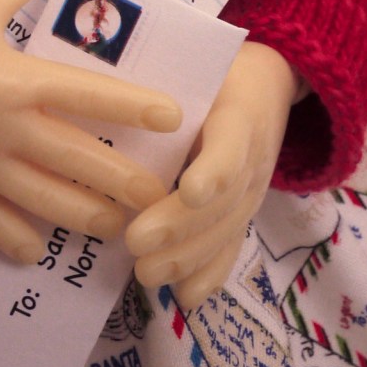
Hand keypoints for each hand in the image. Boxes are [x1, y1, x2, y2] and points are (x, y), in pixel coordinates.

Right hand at [0, 0, 181, 263]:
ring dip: (88, 218)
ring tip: (120, 227)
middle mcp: (10, 130)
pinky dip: (19, 241)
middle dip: (127, 182)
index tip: (173, 116)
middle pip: (81, 161)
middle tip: (164, 197)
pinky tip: (41, 250)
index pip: (89, 94)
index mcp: (19, 82)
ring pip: (48, 202)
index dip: (134, 105)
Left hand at [125, 41, 303, 308]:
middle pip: (222, 200)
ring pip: (225, 230)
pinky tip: (184, 297)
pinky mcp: (246, 213)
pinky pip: (232, 248)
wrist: (266, 87)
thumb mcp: (198, 68)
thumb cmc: (214, 75)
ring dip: (186, 258)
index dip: (214, 172)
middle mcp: (254, 158)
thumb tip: (100, 98)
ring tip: (145, 274)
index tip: (190, 192)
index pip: (232, 146)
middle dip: (180, 226)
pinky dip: (209, 275)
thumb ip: (161, 85)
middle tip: (136, 242)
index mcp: (240, 114)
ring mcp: (254, 191)